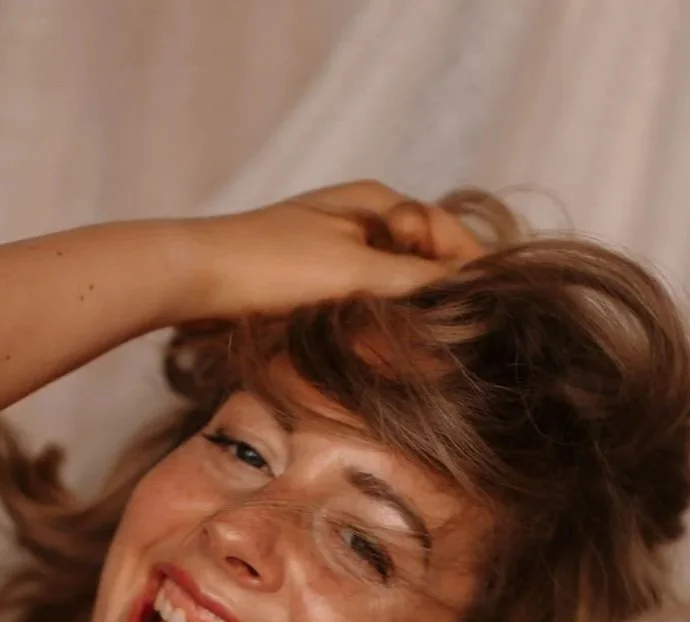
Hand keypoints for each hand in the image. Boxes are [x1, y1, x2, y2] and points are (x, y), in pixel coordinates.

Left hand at [178, 180, 484, 321]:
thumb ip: (414, 282)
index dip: (474, 272)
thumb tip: (469, 294)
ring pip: (397, 287)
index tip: (496, 311)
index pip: (449, 235)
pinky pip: (368, 303)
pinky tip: (390, 351)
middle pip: (426, 261)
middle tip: (468, 340)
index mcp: (378, 202)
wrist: (193, 278)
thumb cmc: (269, 266)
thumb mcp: (353, 272)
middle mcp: (364, 221)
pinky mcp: (317, 285)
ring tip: (435, 351)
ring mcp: (339, 253)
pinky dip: (384, 324)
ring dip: (414, 316)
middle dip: (445, 297)